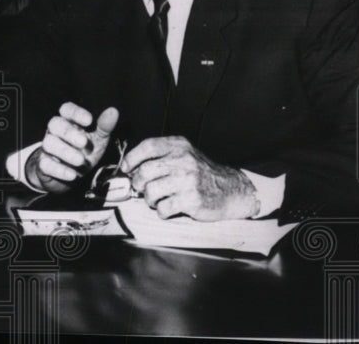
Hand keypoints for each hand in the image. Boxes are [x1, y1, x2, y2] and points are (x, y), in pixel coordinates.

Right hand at [24, 103, 118, 192]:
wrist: (71, 174)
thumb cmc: (85, 151)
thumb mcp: (97, 139)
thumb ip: (104, 126)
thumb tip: (113, 111)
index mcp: (69, 121)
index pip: (67, 109)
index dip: (76, 113)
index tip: (89, 120)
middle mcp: (55, 132)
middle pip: (55, 124)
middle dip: (69, 132)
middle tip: (84, 142)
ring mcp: (48, 148)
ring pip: (49, 143)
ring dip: (65, 152)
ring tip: (80, 161)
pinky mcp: (44, 165)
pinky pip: (46, 164)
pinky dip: (59, 170)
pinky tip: (72, 175)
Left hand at [120, 136, 258, 220]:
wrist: (231, 190)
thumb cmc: (201, 174)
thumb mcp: (184, 155)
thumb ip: (160, 157)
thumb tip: (130, 169)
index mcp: (179, 146)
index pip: (148, 146)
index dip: (132, 158)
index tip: (126, 169)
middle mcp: (183, 160)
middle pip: (144, 172)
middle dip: (138, 184)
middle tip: (143, 189)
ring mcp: (187, 180)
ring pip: (150, 192)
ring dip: (149, 199)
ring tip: (157, 199)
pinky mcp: (191, 200)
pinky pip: (162, 208)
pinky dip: (162, 211)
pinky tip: (169, 207)